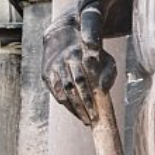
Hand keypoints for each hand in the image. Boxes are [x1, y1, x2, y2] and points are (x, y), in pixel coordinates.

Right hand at [41, 8, 116, 125]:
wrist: (63, 34)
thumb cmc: (91, 51)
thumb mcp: (104, 57)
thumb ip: (108, 71)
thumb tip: (104, 89)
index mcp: (79, 54)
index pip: (82, 80)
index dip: (88, 97)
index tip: (96, 112)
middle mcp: (64, 60)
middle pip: (73, 88)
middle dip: (83, 106)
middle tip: (92, 120)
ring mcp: (53, 67)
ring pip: (63, 92)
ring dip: (74, 108)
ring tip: (85, 120)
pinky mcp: (46, 74)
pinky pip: (55, 92)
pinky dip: (65, 104)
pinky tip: (75, 112)